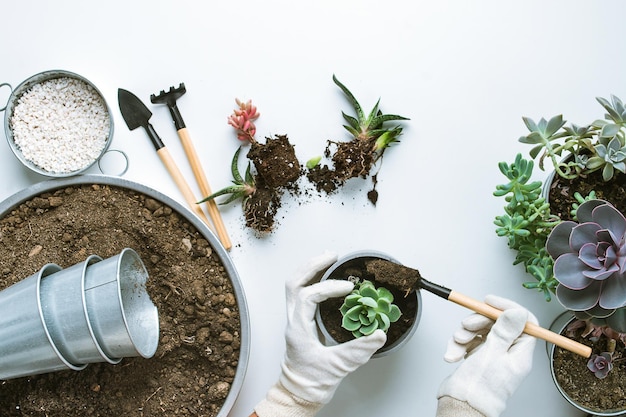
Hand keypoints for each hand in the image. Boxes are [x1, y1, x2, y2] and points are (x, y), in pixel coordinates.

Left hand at [254, 251, 386, 416]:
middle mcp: (293, 320)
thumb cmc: (312, 382)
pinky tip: (325, 276)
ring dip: (310, 269)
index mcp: (299, 328)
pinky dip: (311, 279)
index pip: (308, 297)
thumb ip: (358, 350)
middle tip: (332, 255)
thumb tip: (379, 335)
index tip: (348, 287)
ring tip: (329, 258)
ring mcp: (294, 319)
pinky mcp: (300, 321)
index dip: (328, 288)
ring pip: (294, 285)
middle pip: (294, 282)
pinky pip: (301, 292)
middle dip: (312, 265)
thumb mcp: (337, 367)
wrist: (298, 393)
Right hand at [437, 295, 536, 416]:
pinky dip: (459, 344)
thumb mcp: (492, 354)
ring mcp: (493, 355)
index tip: (490, 302)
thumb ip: (505, 331)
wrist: (461, 405)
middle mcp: (508, 354)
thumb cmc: (479, 388)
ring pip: (482, 331)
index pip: (524, 322)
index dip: (507, 308)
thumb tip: (518, 312)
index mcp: (520, 354)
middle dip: (479, 321)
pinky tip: (454, 353)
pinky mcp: (478, 357)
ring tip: (458, 342)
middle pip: (498, 323)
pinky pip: (470, 341)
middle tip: (468, 324)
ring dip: (466, 333)